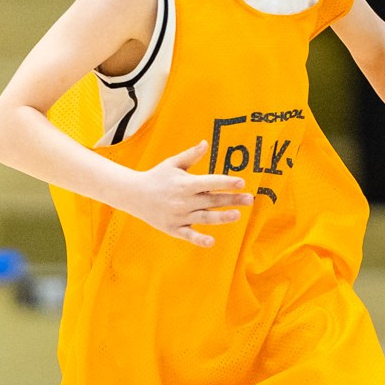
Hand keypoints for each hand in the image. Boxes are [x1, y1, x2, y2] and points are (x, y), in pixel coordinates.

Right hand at [124, 140, 249, 246]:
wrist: (134, 195)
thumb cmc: (157, 177)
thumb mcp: (172, 164)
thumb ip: (190, 156)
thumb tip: (206, 143)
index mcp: (185, 184)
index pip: (210, 182)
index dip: (226, 182)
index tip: (241, 182)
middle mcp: (184, 200)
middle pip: (212, 200)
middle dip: (232, 200)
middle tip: (250, 200)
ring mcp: (179, 216)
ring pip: (205, 218)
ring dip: (222, 217)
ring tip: (237, 215)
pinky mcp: (173, 228)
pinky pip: (189, 235)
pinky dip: (199, 239)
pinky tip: (212, 241)